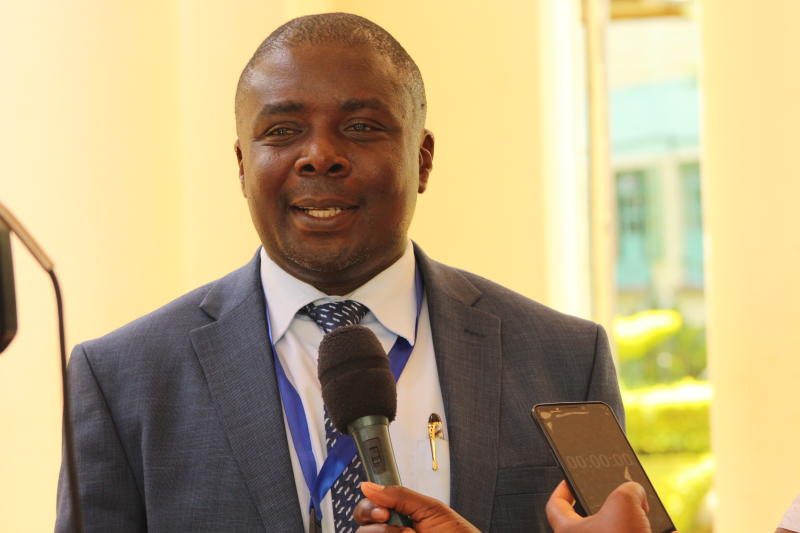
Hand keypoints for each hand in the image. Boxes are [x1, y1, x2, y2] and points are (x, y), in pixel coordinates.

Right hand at [354, 482, 479, 532]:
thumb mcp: (431, 510)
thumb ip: (400, 496)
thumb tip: (369, 486)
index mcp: (400, 515)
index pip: (370, 505)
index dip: (369, 504)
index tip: (382, 508)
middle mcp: (391, 531)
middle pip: (361, 522)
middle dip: (372, 516)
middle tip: (388, 519)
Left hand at [546, 480, 675, 532]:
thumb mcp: (624, 501)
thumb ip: (628, 489)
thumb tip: (637, 493)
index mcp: (569, 531)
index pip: (556, 506)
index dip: (563, 489)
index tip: (571, 480)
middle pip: (590, 518)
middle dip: (607, 505)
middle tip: (618, 494)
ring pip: (616, 530)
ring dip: (630, 521)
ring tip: (642, 510)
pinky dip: (647, 531)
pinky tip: (659, 528)